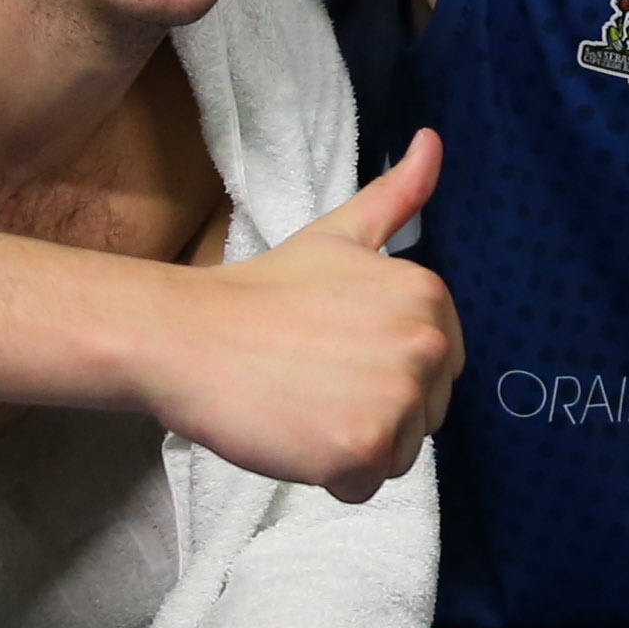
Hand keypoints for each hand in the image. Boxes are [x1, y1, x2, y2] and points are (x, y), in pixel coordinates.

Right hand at [155, 129, 462, 500]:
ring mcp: (397, 398)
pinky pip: (366, 486)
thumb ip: (397, 196)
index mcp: (430, 296)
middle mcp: (427, 345)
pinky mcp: (363, 447)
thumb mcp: (339, 235)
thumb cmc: (262, 292)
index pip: (439, 370)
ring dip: (351, 445)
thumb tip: (434, 141)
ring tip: (302, 404)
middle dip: (372, 410)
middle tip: (312, 379)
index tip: (334, 352)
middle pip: (424, 416)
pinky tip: (293, 432)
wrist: (188, 335)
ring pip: (398, 455)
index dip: (384, 370)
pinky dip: (329, 475)